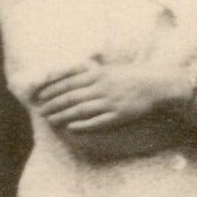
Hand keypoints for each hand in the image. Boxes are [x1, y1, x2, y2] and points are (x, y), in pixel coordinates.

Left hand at [31, 60, 174, 130]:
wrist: (156, 85)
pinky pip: (97, 122)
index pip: (69, 83)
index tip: (40, 96)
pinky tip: (71, 127)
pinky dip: (83, 125)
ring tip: (51, 120)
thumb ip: (93, 72)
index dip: (53, 90)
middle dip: (53, 105)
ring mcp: (110, 103)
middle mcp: (102, 88)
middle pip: (71, 98)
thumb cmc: (133, 75)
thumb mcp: (111, 69)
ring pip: (81, 110)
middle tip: (41, 111)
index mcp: (98, 75)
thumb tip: (74, 72)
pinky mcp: (119, 115)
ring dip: (63, 116)